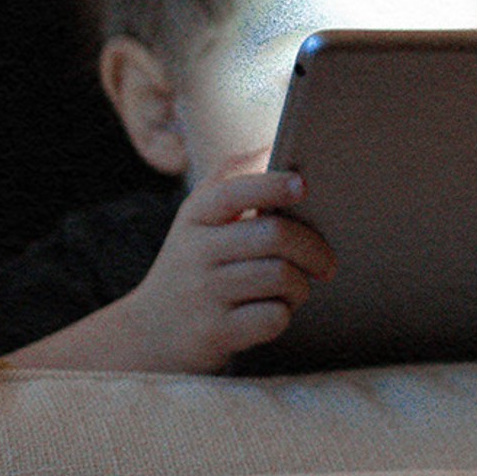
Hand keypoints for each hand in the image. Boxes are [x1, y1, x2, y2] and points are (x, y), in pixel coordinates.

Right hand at [11, 172, 336, 371]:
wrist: (150, 334)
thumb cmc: (193, 265)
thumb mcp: (198, 218)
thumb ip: (232, 176)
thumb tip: (275, 142)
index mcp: (195, 216)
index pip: (234, 191)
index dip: (272, 185)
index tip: (303, 185)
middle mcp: (196, 252)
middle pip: (274, 235)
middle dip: (314, 248)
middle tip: (326, 262)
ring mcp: (203, 294)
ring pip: (281, 277)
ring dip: (301, 285)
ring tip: (297, 287)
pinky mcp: (214, 333)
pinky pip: (273, 317)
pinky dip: (284, 315)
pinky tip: (273, 312)